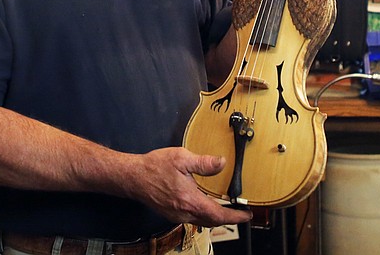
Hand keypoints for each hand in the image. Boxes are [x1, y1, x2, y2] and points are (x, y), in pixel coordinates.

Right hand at [129, 147, 252, 226]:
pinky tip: (203, 204)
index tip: (246, 215)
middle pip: (211, 222)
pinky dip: (202, 214)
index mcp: (190, 201)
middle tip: (239, 212)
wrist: (133, 177)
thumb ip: (204, 162)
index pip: (218, 215)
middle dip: (227, 219)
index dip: (235, 217)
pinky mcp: (171, 213)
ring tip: (225, 209)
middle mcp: (184, 213)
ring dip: (214, 217)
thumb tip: (222, 163)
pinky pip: (192, 218)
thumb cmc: (154, 167)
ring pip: (201, 221)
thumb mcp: (181, 158)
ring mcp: (176, 215)